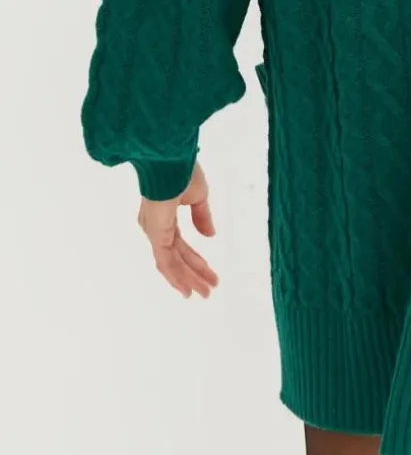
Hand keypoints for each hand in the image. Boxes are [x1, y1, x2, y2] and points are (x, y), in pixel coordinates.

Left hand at [137, 160, 219, 298]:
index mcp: (163, 217)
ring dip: (188, 279)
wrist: (171, 161)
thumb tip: (210, 235)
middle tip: (209, 290)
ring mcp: (154, 232)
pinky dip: (177, 277)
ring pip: (171, 263)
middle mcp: (156, 227)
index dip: (196, 261)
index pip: (180, 245)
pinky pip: (166, 261)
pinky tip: (187, 289)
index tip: (211, 275)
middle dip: (194, 274)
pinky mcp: (156, 234)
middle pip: (176, 258)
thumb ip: (203, 217)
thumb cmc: (183, 171)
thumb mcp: (198, 196)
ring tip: (204, 293)